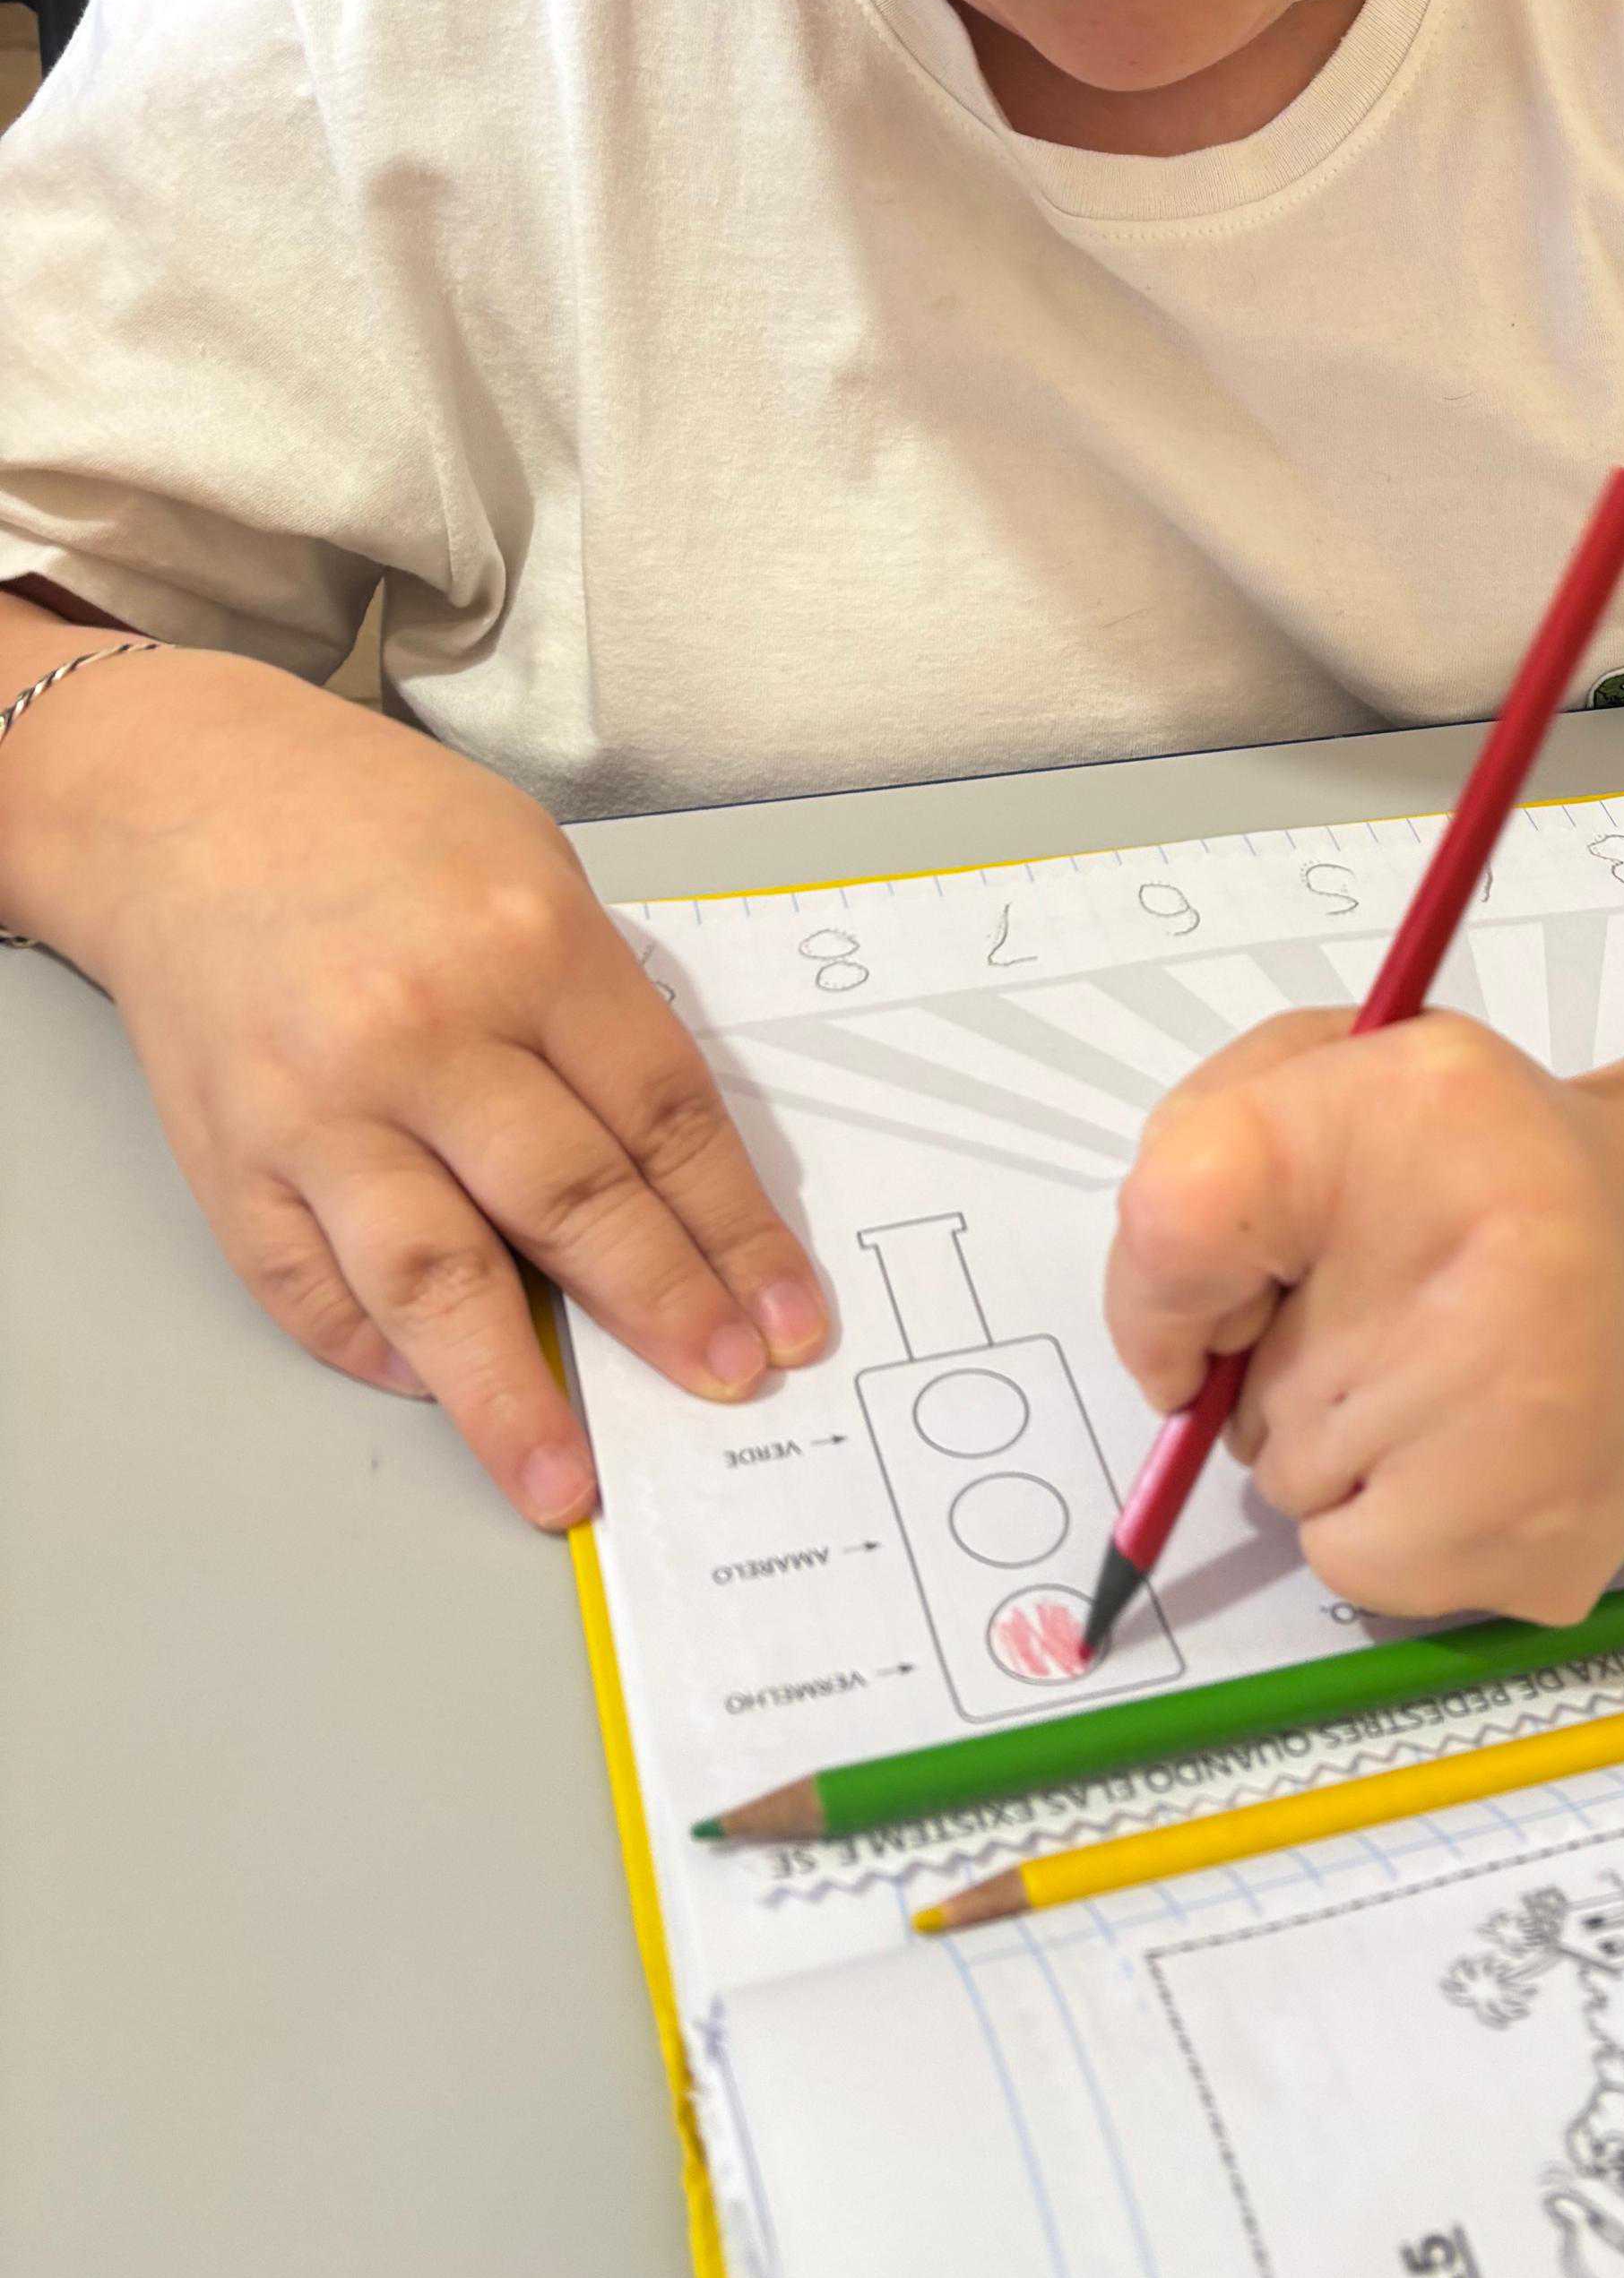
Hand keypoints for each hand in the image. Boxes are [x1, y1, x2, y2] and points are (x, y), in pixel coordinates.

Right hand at [22, 644, 827, 1526]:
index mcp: (528, 947)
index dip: (735, 1231)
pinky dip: (373, 1353)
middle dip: (660, 1308)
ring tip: (564, 1477)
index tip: (784, 1317)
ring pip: (432, 1274)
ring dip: (509, 1390)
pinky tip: (437, 1392)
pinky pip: (307, 1286)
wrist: (185, 800)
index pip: (662, 1117)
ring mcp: (315, 1104)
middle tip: (726, 1386)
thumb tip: (677, 1180)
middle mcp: (423, 1031)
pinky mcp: (228, 1158)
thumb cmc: (381, 830)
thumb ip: (602, 1013)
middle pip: (569, 1201)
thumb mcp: (534, 873)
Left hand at [1104, 1009, 1623, 1622]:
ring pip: (1289, 1484)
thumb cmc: (1485, 1171)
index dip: (1158, 1292)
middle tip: (1401, 1306)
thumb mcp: (1343, 1078)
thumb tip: (1177, 1354)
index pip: (1183, 1214)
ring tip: (1452, 1371)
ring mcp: (1526, 1422)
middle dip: (1278, 1366)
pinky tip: (1474, 1453)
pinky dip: (1382, 1526)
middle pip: (1242, 1389)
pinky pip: (1353, 1567)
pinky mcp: (1546, 1550)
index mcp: (1419, 1107)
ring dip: (1333, 1444)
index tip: (1214, 1308)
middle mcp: (1489, 1258)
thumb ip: (1208, 1152)